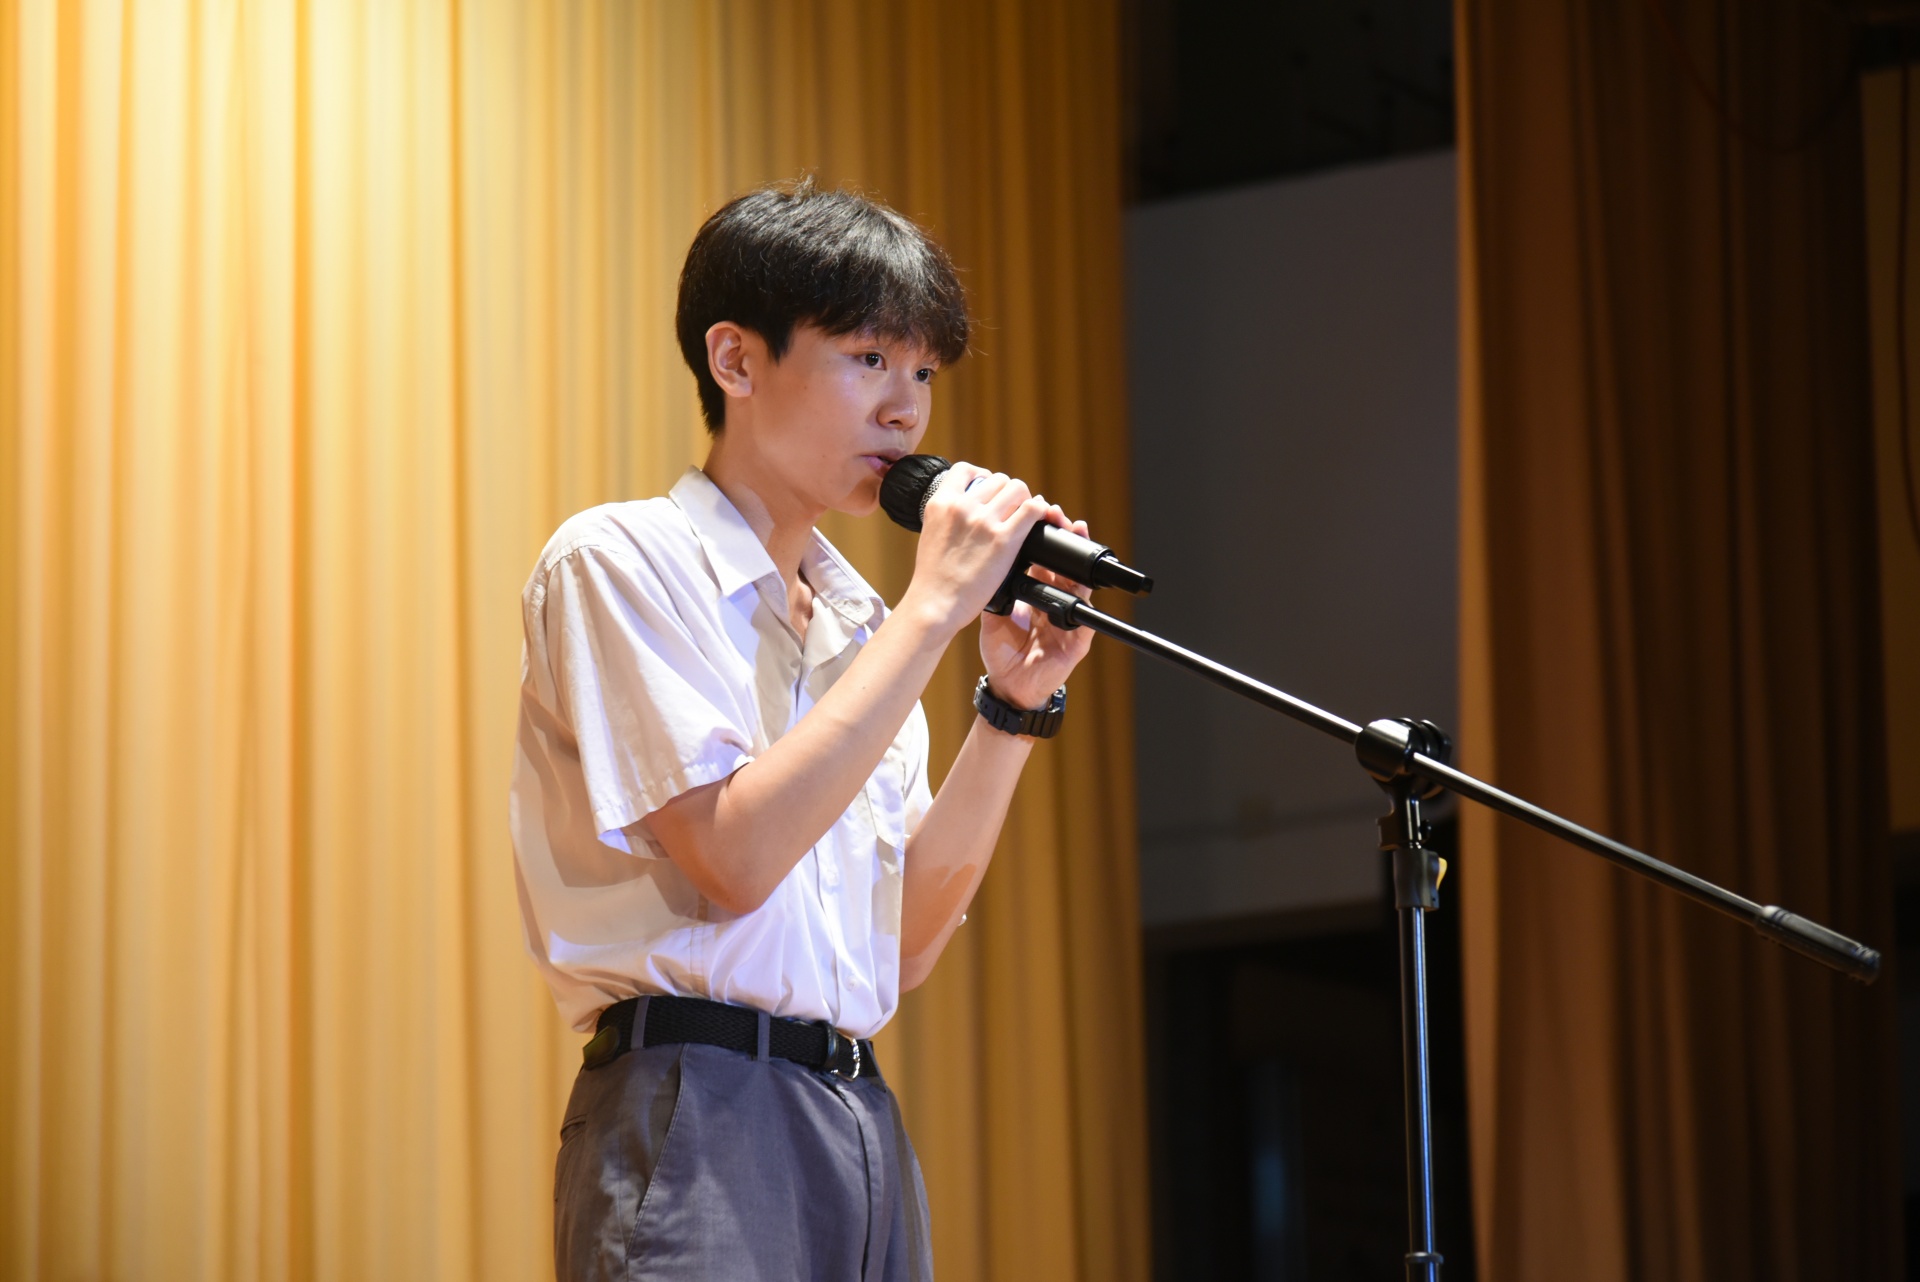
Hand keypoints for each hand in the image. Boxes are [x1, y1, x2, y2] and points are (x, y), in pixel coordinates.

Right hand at [898, 462, 1052, 635]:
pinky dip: (1039, 511)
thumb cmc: (934, 577)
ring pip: (1018, 488)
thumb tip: (970, 507)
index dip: (982, 476)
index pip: (966, 469)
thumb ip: (948, 515)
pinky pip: (1033, 509)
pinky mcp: (1004, 540)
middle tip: (1010, 511)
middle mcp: (962, 506)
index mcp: (940, 502)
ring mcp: (984, 521)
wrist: (935, 603)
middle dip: (1006, 493)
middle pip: (998, 479)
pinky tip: (1036, 520)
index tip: (989, 491)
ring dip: (1024, 500)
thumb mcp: (931, 533)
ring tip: (1023, 517)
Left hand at [977, 508, 1096, 710]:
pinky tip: (1084, 592)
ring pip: (1080, 589)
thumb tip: (984, 561)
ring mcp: (1068, 623)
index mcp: (1036, 595)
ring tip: (1080, 542)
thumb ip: (994, 591)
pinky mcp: (1076, 645)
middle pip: (1066, 568)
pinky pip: (1085, 626)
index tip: (1040, 518)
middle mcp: (1055, 604)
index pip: (1046, 562)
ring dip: (1081, 567)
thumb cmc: (1001, 652)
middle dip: (1067, 543)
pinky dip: (1085, 609)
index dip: (1045, 542)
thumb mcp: (993, 616)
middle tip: (1064, 520)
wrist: (1007, 687)